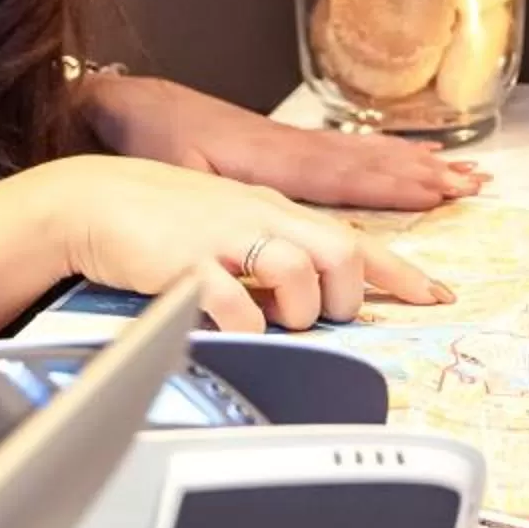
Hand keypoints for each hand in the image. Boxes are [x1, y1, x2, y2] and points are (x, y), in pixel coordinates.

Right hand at [49, 153, 454, 333]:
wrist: (93, 201)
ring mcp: (226, 236)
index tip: (435, 296)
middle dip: (345, 295)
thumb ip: (273, 249)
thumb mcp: (231, 221)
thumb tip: (309, 291)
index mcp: (276, 209)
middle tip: (323, 316)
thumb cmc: (161, 217)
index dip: (399, 272)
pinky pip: (236, 303)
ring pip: (298, 273)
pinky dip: (246, 324)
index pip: (354, 237)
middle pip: (341, 251)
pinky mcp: (188, 263)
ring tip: (272, 319)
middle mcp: (261, 216)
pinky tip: (234, 327)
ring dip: (298, 311)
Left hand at [81, 75, 485, 209]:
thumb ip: (212, 211)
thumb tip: (247, 248)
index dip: (390, 185)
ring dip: (412, 163)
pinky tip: (405, 159)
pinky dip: (382, 156)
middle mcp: (290, 148)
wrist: (127, 103)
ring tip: (460, 170)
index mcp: (269, 159)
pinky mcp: (282, 146)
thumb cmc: (146, 141)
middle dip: (420, 174)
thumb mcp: (171, 179)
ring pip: (362, 154)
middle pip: (367, 162)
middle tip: (473, 182)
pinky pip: (345, 151)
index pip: (342, 175)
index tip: (435, 191)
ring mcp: (289, 144)